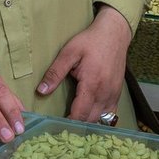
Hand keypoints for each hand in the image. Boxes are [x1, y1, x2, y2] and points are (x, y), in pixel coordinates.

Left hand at [38, 4, 131, 123]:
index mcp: (92, 84)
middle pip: (90, 120)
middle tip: (61, 125)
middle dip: (76, 125)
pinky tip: (89, 116)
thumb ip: (55, 73)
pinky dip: (99, 119)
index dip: (68, 122)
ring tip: (74, 123)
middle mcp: (105, 93)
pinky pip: (110, 114)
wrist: (114, 34)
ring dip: (87, 123)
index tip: (56, 125)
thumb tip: (41, 91)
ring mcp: (113, 95)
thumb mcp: (69, 53)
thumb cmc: (90, 41)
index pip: (80, 114)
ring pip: (101, 120)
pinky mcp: (118, 94)